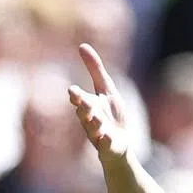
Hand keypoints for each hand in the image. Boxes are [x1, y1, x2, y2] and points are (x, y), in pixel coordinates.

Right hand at [68, 43, 128, 161]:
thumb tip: (82, 45)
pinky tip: (108, 138)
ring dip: (95, 123)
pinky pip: (106, 145)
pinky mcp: (109, 147)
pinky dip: (106, 141)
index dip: (77, 96)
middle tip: (81, 101)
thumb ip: (95, 69)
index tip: (73, 91)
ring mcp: (99, 135)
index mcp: (89, 106)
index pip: (80, 100)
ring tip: (98, 119)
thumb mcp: (106, 90)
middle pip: (84, 114)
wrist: (119, 145)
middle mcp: (90, 120)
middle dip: (83, 107)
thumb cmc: (110, 115)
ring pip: (94, 129)